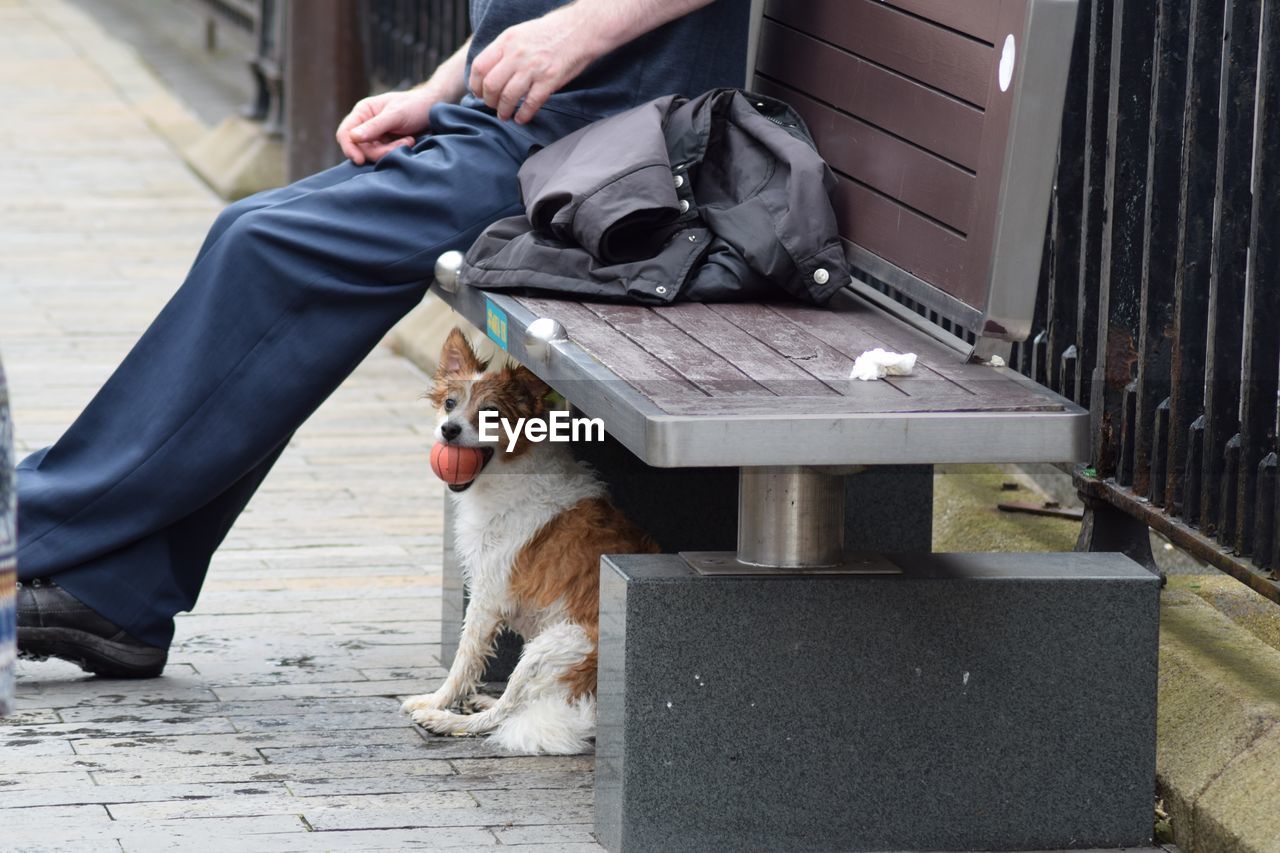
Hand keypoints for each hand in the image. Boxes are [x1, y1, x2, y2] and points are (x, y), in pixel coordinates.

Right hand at [336, 90, 435, 164]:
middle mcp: (365, 124)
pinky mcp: (385, 144)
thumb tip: (353, 138)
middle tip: (404, 144)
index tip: (360, 160)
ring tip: (409, 141)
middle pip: (360, 148)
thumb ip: (374, 126)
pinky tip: (409, 142)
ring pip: (373, 154)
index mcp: (363, 112)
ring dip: (391, 151)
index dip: (349, 148)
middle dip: (380, 151)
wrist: (432, 109)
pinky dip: (396, 151)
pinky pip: (384, 155)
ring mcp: (375, 135)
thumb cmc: (414, 106)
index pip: (345, 133)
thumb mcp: (395, 115)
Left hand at [469, 6, 602, 123]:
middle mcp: (517, 54)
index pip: (479, 66)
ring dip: (503, 111)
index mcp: (506, 41)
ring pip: (508, 96)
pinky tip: (521, 119)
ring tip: (505, 115)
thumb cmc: (550, 33)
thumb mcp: (520, 33)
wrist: (580, 29)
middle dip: (488, 101)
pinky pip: (531, 103)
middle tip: (492, 106)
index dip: (475, 84)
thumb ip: (503, 50)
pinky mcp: (550, 79)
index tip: (478, 93)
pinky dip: (523, 115)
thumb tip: (488, 71)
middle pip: (491, 85)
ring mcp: (533, 67)